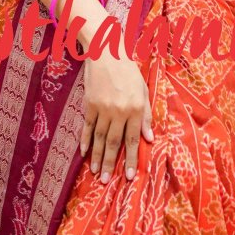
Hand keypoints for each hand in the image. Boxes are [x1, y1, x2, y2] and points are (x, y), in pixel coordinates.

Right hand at [80, 50, 153, 182]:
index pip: (134, 140)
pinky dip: (85, 141)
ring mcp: (102, 109)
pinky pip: (87, 127)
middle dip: (111, 164)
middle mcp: (119, 111)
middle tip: (107, 182)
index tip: (130, 177)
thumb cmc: (129, 72)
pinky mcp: (89, 104)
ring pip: (100, 138)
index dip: (132, 160)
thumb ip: (146, 115)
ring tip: (96, 173)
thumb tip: (149, 139)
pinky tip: (84, 154)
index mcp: (135, 109)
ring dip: (98, 157)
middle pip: (114, 143)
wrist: (106, 53)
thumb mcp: (143, 91)